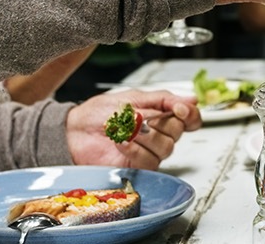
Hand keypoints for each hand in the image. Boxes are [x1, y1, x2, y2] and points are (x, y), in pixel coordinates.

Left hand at [64, 90, 201, 168]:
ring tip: (126, 127)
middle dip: (160, 122)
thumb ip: (163, 99)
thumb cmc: (98, 114)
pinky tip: (122, 140)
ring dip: (145, 135)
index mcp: (160, 115)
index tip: (180, 109)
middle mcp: (158, 135)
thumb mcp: (132, 97)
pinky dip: (135, 148)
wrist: (74, 131)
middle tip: (141, 115)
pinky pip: (148, 161)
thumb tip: (191, 99)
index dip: (190, 115)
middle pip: (177, 132)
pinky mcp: (136, 167)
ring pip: (165, 148)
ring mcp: (148, 152)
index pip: (189, 119)